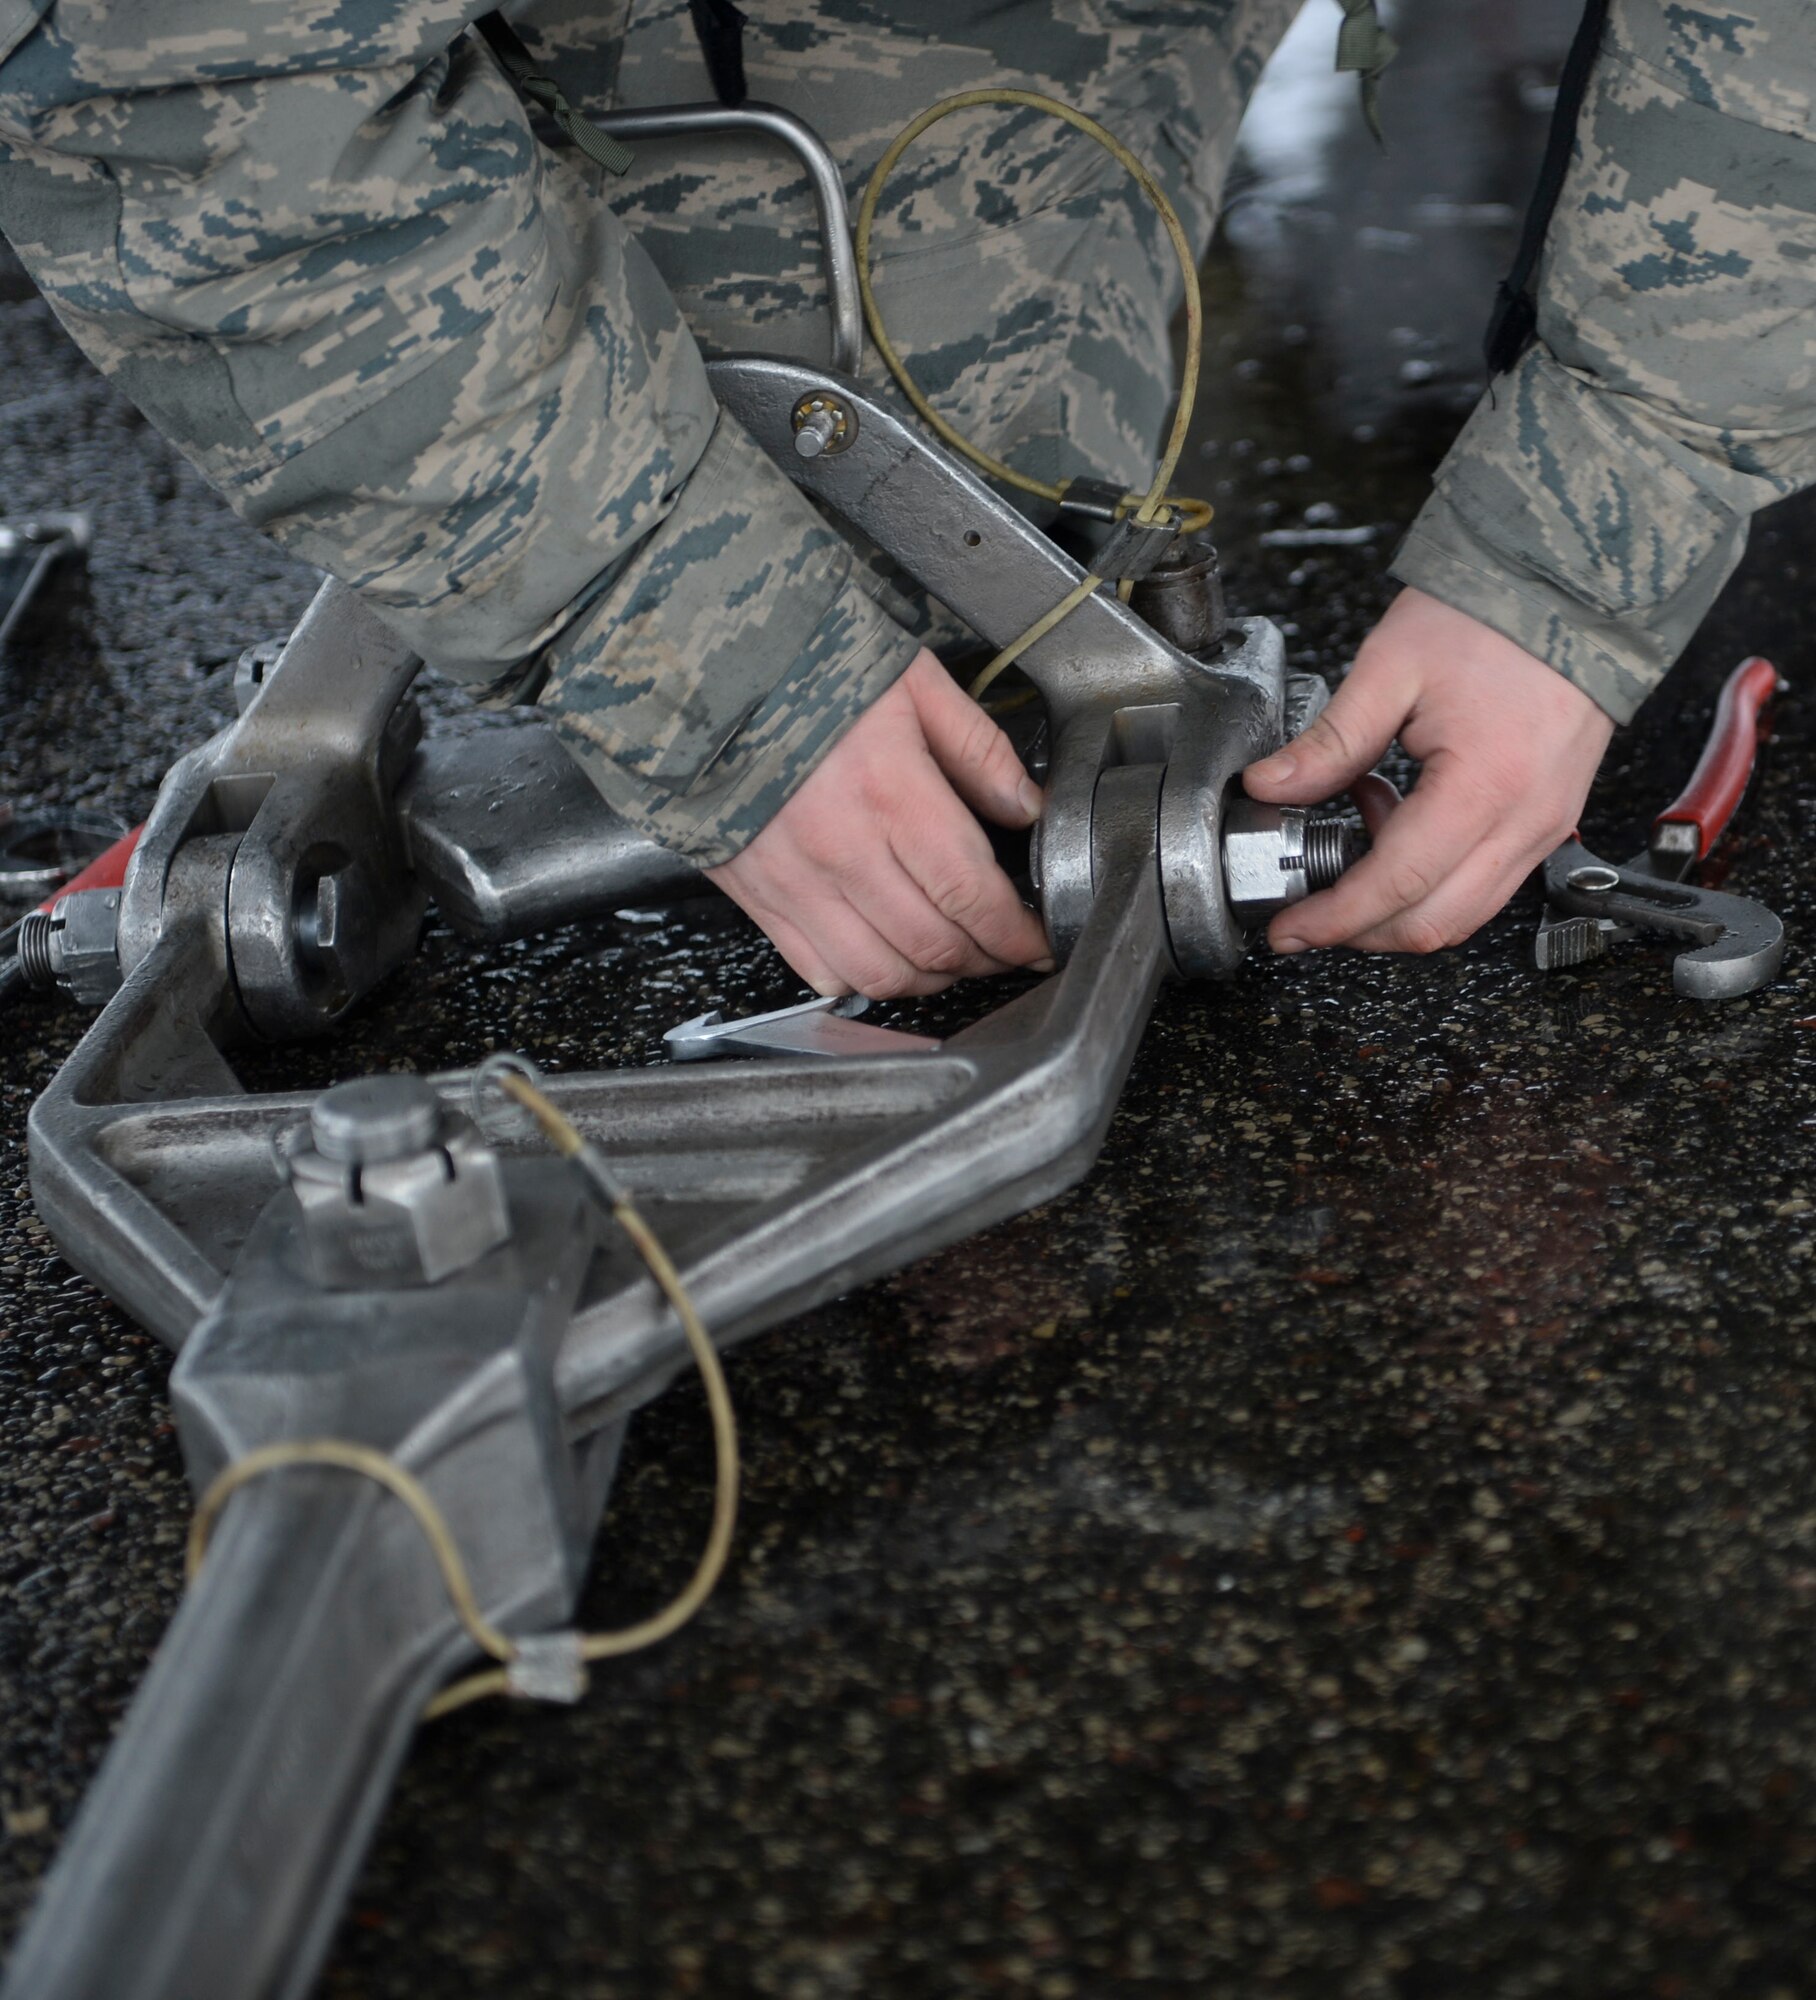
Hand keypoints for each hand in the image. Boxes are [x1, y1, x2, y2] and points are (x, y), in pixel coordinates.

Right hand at [705, 648, 1052, 996]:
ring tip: (952, 958)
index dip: (1015, 934)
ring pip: (879, 972)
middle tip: (1004, 949)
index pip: (973, 896)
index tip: (1036, 942)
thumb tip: (1025, 807)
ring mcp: (795, 881)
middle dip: (984, 959)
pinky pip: (818, 969)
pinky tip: (884, 956)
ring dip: (929, 980)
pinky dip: (861, 979)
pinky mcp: (757, 895)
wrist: (696, 666)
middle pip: (933, 945)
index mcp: (892, 793)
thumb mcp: (912, 681)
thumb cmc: (801, 661)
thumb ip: (978, 748)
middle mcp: (843, 850)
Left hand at [1242, 586, 1614, 953]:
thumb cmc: (1493, 617)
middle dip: (1359, 929)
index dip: (1334, 918)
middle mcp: (1525, 822)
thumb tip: (1271, 787)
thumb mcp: (1390, 668)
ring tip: (1358, 833)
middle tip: (1306, 906)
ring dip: (1397, 905)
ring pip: (1463, 914)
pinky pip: (1487, 884)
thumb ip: (1329, 742)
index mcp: (1483, 785)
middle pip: (1432, 923)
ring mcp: (1545, 828)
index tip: (1289, 928)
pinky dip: (1433, 880)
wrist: (1573, 588)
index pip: (1396, 885)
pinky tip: (1400, 823)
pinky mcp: (1549, 821)